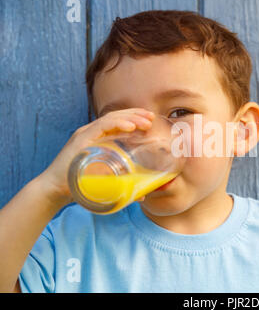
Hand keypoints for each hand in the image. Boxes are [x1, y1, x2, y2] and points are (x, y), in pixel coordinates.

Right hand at [37, 108, 154, 207]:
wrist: (55, 191)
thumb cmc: (80, 186)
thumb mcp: (107, 182)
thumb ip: (124, 185)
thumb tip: (143, 195)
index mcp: (98, 138)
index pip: (118, 122)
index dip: (135, 118)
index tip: (150, 120)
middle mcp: (91, 132)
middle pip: (117, 117)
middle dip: (136, 114)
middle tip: (152, 117)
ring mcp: (85, 134)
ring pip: (111, 119)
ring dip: (130, 118)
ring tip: (146, 122)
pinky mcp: (81, 139)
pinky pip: (101, 126)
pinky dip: (117, 124)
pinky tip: (131, 127)